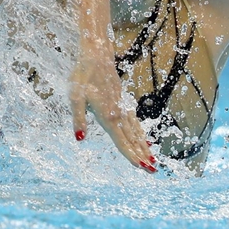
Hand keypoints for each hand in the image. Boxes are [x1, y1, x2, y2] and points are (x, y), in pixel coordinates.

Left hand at [70, 38, 155, 172]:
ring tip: (153, 161)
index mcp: (108, 115)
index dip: (131, 155)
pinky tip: (144, 138)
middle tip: (153, 172)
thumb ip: (78, 119)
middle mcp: (119, 113)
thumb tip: (80, 139)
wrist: (96, 56)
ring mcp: (123, 107)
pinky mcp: (123, 101)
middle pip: (132, 139)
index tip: (142, 168)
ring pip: (136, 131)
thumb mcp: (75, 98)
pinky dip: (141, 133)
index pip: (121, 140)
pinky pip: (135, 122)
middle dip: (142, 155)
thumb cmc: (82, 77)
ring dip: (144, 146)